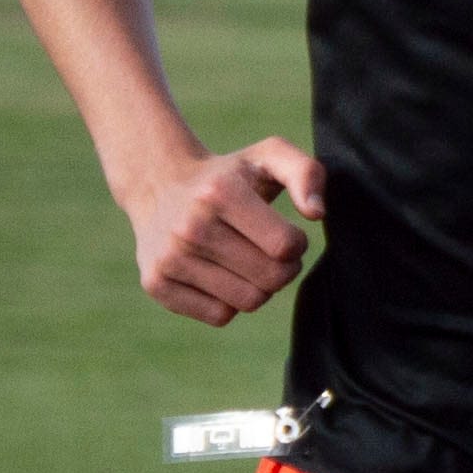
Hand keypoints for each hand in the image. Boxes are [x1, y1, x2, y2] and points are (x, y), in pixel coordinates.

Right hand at [123, 137, 324, 326]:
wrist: (158, 185)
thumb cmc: (228, 176)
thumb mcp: (268, 156)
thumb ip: (306, 173)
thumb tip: (316, 214)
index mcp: (219, 193)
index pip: (286, 247)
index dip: (296, 244)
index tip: (284, 233)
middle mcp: (189, 227)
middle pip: (271, 279)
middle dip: (283, 269)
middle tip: (269, 252)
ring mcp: (168, 257)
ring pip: (249, 301)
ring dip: (258, 287)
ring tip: (245, 262)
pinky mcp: (156, 283)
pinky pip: (220, 316)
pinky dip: (229, 302)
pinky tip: (218, 275)